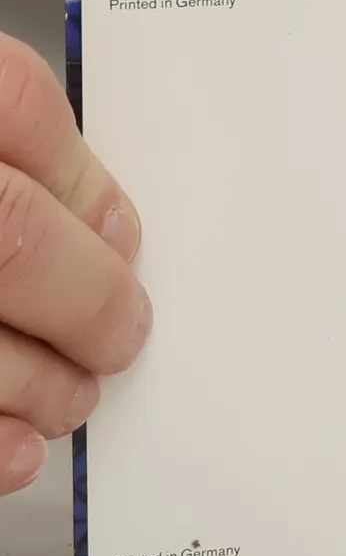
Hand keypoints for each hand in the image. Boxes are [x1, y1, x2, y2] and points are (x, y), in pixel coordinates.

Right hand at [0, 33, 148, 494]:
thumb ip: (8, 160)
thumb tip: (99, 225)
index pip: (17, 105)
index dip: (85, 184)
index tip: (123, 237)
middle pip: (14, 234)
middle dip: (89, 300)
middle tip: (123, 335)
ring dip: (40, 382)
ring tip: (68, 397)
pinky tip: (17, 450)